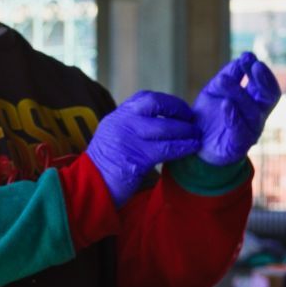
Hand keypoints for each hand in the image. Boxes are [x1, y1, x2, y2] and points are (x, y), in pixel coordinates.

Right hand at [87, 90, 201, 205]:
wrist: (89, 188)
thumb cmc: (107, 166)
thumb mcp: (115, 137)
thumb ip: (134, 128)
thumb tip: (165, 124)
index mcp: (117, 116)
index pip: (145, 98)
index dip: (168, 102)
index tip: (181, 110)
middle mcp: (121, 122)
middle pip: (154, 104)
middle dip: (178, 110)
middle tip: (193, 120)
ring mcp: (128, 138)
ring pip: (164, 127)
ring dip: (185, 131)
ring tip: (197, 136)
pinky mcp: (136, 158)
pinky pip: (166, 149)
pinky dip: (183, 147)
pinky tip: (192, 148)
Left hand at [193, 51, 280, 165]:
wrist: (194, 143)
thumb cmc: (209, 116)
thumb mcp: (216, 90)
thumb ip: (229, 75)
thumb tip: (243, 58)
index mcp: (255, 103)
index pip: (268, 87)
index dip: (263, 72)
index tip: (249, 57)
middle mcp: (257, 116)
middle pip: (269, 97)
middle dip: (262, 80)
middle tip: (253, 64)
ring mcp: (250, 132)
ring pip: (252, 111)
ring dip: (238, 93)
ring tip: (223, 80)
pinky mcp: (238, 146)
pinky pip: (239, 130)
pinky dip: (233, 116)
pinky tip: (225, 104)